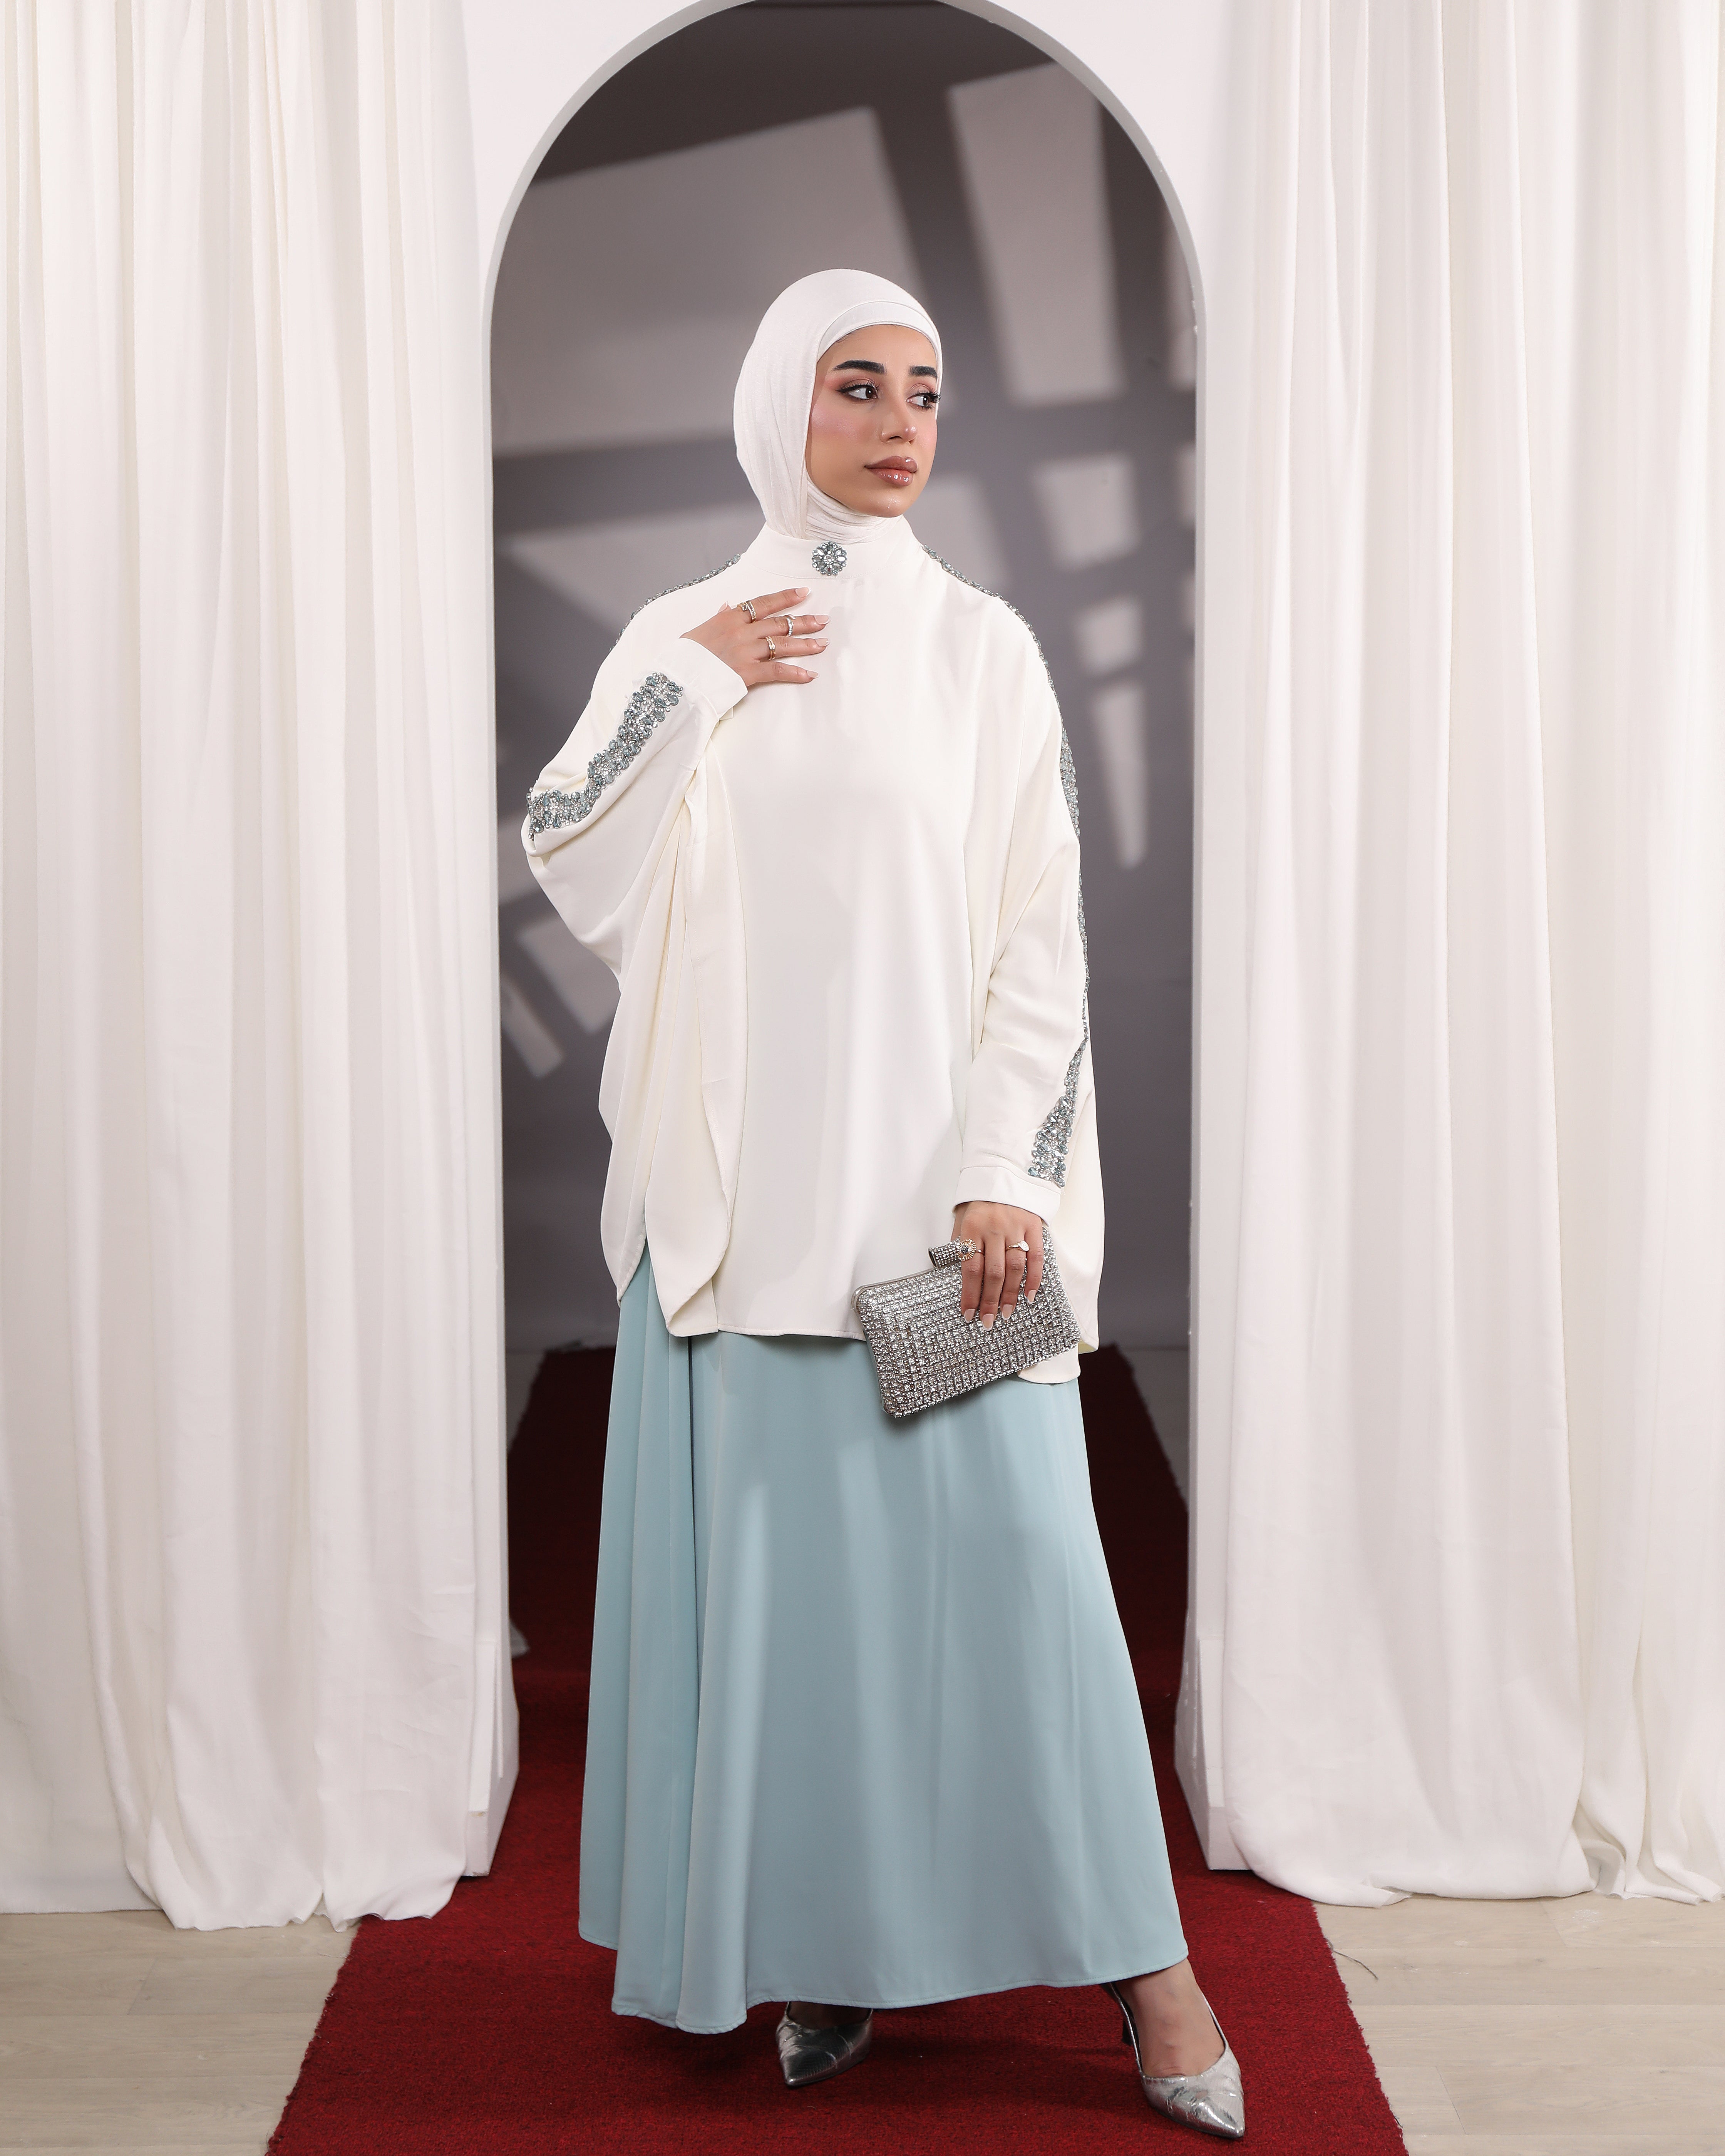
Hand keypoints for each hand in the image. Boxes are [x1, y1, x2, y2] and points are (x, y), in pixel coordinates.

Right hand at [682, 586, 826, 688]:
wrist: (677, 677)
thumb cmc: (685, 656)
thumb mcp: (698, 631)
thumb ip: (717, 617)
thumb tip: (728, 605)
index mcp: (730, 617)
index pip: (764, 603)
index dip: (785, 597)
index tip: (803, 592)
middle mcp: (741, 631)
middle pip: (779, 622)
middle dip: (804, 621)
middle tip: (823, 620)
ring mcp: (746, 651)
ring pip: (783, 644)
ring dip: (806, 644)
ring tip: (823, 643)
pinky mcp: (748, 673)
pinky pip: (777, 671)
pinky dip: (795, 673)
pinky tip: (810, 674)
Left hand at [952, 1203, 1044, 1328]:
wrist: (1002, 1172)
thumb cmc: (977, 1203)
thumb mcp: (961, 1220)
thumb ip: (961, 1246)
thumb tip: (962, 1280)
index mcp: (972, 1228)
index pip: (971, 1267)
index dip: (970, 1293)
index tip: (968, 1314)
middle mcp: (995, 1228)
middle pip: (993, 1272)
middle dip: (989, 1300)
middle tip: (988, 1321)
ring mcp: (1017, 1227)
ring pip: (1015, 1268)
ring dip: (1010, 1294)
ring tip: (1006, 1313)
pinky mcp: (1034, 1225)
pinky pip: (1037, 1257)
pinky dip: (1034, 1278)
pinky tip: (1029, 1296)